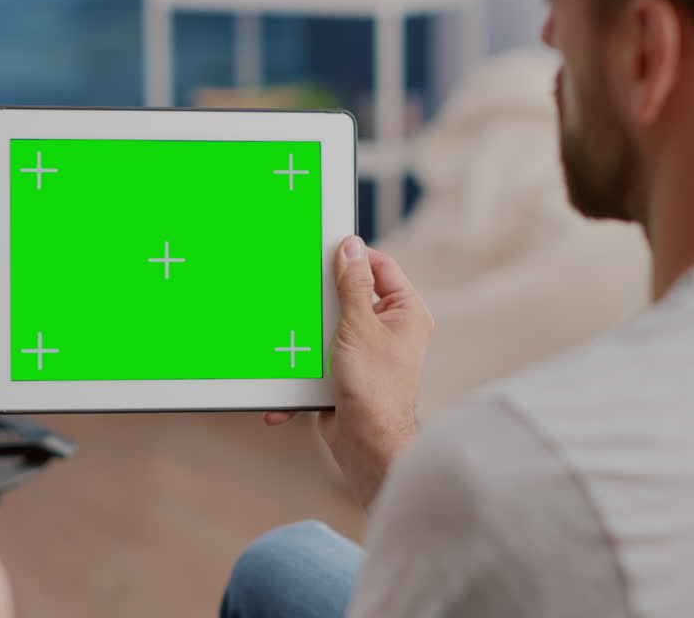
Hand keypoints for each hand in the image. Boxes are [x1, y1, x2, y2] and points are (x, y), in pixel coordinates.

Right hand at [266, 236, 432, 506]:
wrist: (366, 447)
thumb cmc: (375, 389)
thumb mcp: (360, 326)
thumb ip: (353, 285)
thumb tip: (351, 247)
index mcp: (405, 313)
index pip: (381, 267)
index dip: (354, 257)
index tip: (324, 251)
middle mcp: (389, 330)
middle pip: (349, 296)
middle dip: (321, 299)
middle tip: (300, 290)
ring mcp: (365, 352)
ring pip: (328, 327)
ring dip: (307, 338)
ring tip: (291, 339)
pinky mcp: (344, 374)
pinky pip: (319, 360)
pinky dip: (302, 371)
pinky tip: (287, 384)